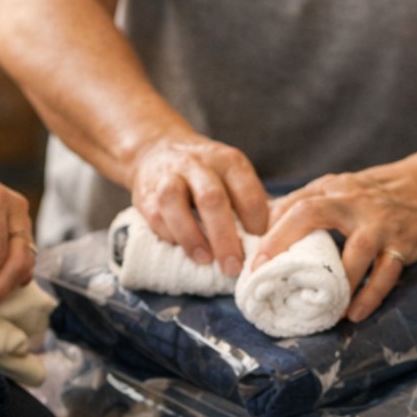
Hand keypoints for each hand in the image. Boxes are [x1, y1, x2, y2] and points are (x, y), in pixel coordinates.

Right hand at [128, 134, 268, 275]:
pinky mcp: (145, 193)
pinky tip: (184, 250)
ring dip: (191, 236)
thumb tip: (271, 242)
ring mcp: (169, 176)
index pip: (247, 191)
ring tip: (205, 260)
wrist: (158, 149)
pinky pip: (155, 215)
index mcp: (228, 161)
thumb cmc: (207, 174)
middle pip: (212, 199)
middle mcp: (198, 164)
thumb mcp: (232, 177)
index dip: (256, 223)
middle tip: (233, 266)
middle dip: (224, 237)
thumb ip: (249, 204)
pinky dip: (170, 236)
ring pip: (174, 202)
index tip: (261, 247)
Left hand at [252, 164, 416, 322]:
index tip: (253, 260)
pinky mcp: (402, 245)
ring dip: (336, 282)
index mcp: (333, 190)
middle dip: (285, 243)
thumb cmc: (375, 195)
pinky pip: (385, 273)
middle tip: (270, 277)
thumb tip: (262, 228)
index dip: (270, 230)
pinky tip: (355, 313)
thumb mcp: (340, 189)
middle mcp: (353, 203)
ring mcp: (379, 224)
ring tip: (319, 308)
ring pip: (355, 252)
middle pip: (312, 214)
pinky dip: (370, 295)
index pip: (294, 204)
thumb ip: (305, 205)